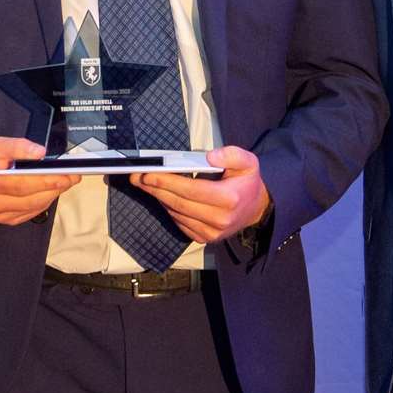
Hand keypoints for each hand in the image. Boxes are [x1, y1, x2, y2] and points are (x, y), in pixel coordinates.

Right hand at [0, 137, 80, 225]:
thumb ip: (19, 146)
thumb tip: (40, 153)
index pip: (22, 183)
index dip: (47, 179)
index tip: (67, 174)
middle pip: (31, 197)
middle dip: (56, 186)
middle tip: (73, 176)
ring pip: (34, 207)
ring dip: (53, 194)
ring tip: (66, 181)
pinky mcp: (5, 220)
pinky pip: (32, 213)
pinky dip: (44, 201)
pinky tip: (51, 190)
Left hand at [131, 146, 271, 244]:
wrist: (255, 209)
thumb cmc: (246, 182)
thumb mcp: (248, 161)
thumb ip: (231, 154)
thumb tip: (209, 157)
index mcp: (229, 199)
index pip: (191, 190)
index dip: (167, 182)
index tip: (148, 174)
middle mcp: (219, 219)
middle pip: (179, 203)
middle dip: (155, 189)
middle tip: (137, 177)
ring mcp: (211, 232)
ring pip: (176, 213)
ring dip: (159, 198)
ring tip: (145, 184)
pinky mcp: (204, 238)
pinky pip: (179, 222)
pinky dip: (169, 208)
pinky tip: (162, 196)